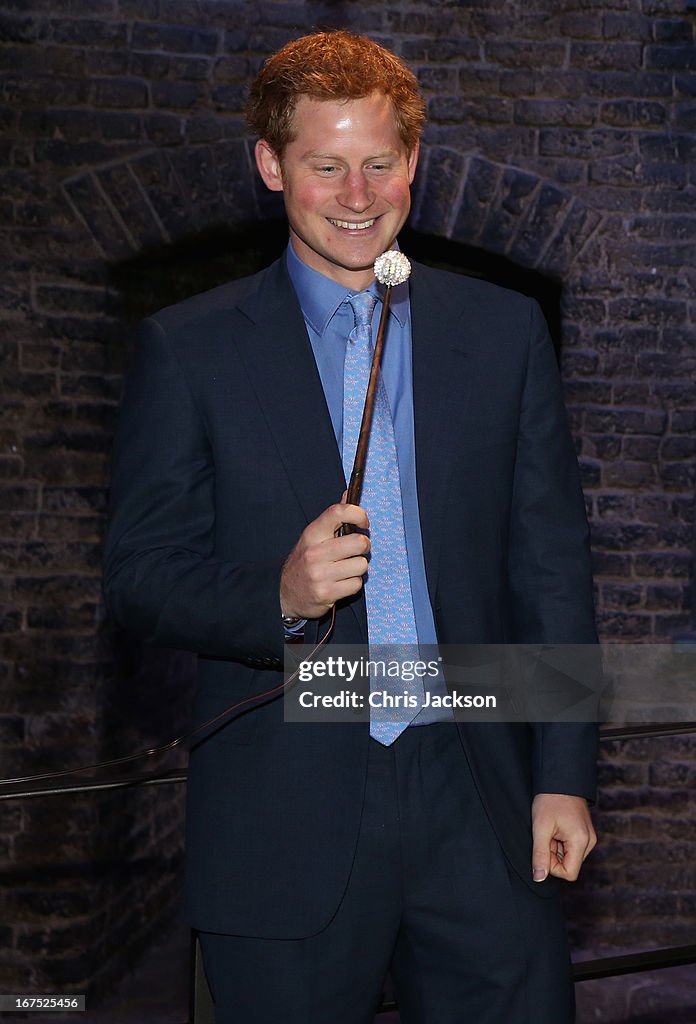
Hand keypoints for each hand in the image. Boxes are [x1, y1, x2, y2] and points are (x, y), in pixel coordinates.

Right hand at [280, 500, 369, 619]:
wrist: (286, 593)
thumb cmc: (306, 561)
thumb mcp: (314, 536)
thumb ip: (333, 517)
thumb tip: (349, 493)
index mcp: (313, 533)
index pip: (338, 512)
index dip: (358, 514)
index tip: (363, 523)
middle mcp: (315, 552)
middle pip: (358, 542)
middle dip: (364, 546)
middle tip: (355, 550)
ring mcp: (320, 574)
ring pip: (361, 565)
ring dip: (358, 568)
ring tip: (345, 569)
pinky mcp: (326, 593)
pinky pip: (356, 584)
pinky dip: (352, 584)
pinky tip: (340, 583)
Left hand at [531, 793, 596, 882]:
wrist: (560, 779)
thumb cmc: (549, 800)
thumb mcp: (540, 828)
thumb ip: (540, 855)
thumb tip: (539, 878)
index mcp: (581, 841)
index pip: (569, 873)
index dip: (552, 866)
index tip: (543, 848)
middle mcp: (590, 841)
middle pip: (570, 865)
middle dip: (553, 855)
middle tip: (545, 835)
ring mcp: (589, 837)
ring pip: (570, 856)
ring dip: (556, 848)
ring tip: (551, 829)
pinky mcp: (585, 833)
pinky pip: (572, 847)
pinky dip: (561, 842)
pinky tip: (556, 828)